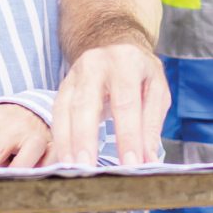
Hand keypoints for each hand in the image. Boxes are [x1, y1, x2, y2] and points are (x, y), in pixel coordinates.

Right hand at [49, 41, 167, 165]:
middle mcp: (95, 64)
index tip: (131, 165)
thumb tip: (148, 161)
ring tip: (71, 169)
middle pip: (86, 105)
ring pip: (65, 110)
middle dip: (86, 139)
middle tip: (88, 169)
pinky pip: (56, 114)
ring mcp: (74, 74)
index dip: (128, 136)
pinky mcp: (62, 86)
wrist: (113, 42)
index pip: (126, 104)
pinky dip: (59, 138)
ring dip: (66, 142)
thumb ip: (151, 125)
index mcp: (125, 62)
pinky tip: (63, 159)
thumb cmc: (139, 71)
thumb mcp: (157, 90)